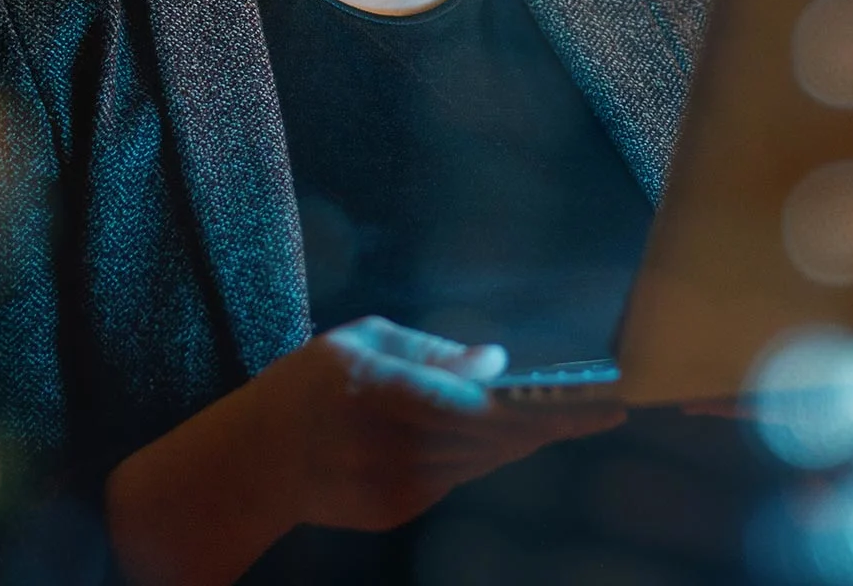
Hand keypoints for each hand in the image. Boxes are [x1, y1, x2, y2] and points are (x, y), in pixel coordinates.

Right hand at [262, 316, 627, 532]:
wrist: (251, 464)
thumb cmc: (306, 385)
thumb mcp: (361, 340)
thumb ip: (432, 350)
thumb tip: (496, 362)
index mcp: (385, 392)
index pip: (486, 406)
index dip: (548, 409)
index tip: (601, 405)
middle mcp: (395, 447)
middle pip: (496, 439)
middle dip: (550, 424)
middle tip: (600, 409)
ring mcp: (398, 487)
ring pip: (484, 460)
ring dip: (521, 437)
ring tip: (561, 416)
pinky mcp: (399, 511)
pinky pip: (459, 476)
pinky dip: (482, 453)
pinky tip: (499, 435)